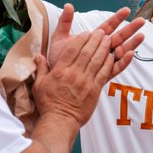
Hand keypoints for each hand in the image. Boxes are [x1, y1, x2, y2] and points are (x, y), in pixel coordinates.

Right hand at [33, 5, 143, 124]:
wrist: (60, 121)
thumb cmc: (48, 103)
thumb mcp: (40, 84)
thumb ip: (41, 68)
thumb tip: (38, 56)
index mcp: (60, 71)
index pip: (72, 50)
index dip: (81, 39)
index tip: (86, 32)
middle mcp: (74, 74)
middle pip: (87, 52)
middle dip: (95, 39)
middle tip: (101, 31)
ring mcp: (85, 82)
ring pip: (97, 60)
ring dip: (104, 48)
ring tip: (109, 39)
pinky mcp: (95, 90)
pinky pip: (104, 73)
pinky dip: (110, 63)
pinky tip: (114, 55)